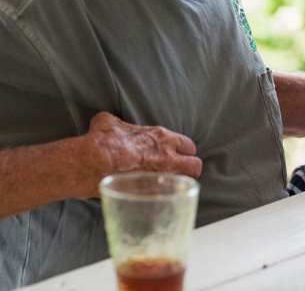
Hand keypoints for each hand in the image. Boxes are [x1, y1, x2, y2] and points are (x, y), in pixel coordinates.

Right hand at [81, 112, 202, 197]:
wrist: (95, 162)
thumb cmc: (103, 140)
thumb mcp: (109, 123)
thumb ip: (116, 123)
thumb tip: (107, 123)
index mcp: (163, 138)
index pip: (187, 145)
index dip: (182, 151)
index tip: (174, 154)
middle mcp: (169, 157)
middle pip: (194, 166)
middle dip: (189, 169)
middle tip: (177, 171)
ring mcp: (162, 177)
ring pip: (185, 182)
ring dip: (178, 183)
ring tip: (167, 186)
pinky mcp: (152, 193)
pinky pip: (165, 196)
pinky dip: (161, 197)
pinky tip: (152, 197)